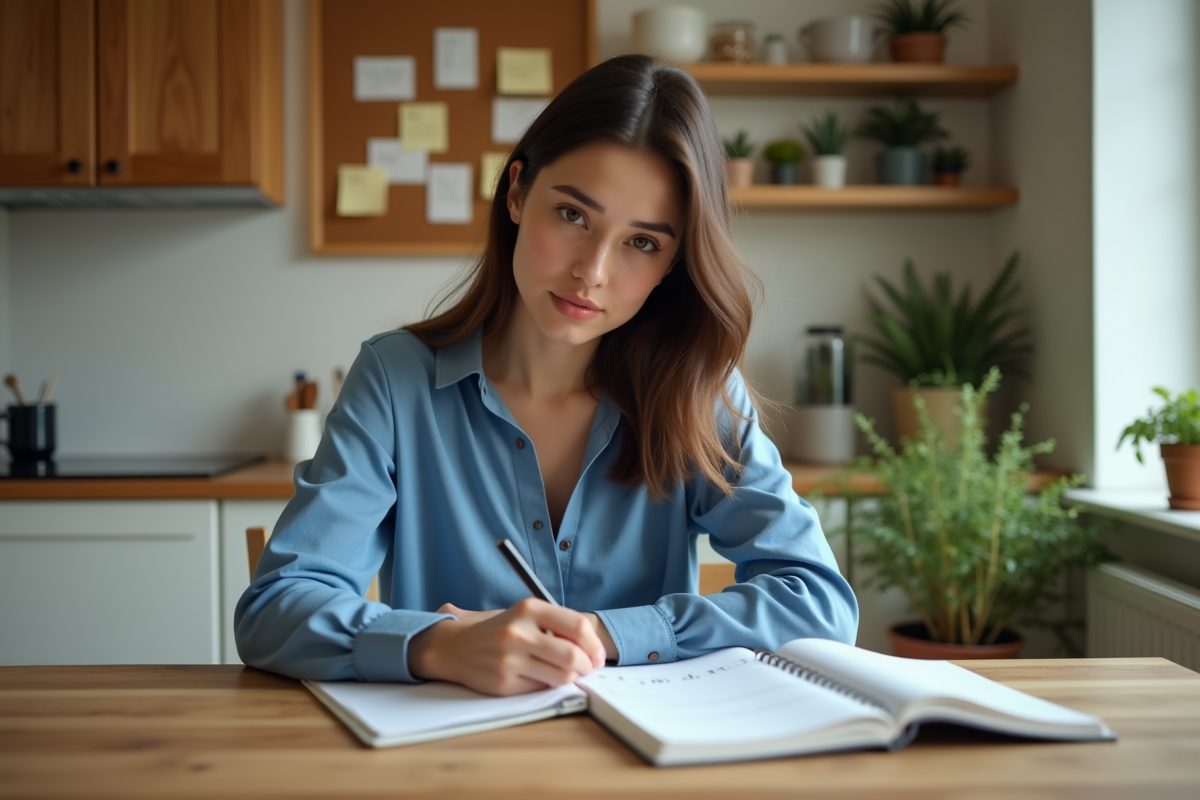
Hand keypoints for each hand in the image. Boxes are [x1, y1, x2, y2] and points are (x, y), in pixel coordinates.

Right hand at [409, 599, 606, 695]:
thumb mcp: (524, 615)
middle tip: (589, 668)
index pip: (577, 626)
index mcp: (528, 609)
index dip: (594, 644)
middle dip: (588, 666)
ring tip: (569, 673)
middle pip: (573, 655)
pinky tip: (543, 678)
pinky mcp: (504, 683)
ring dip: (572, 678)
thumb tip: (592, 644)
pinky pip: (542, 688)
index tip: (597, 654)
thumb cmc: (497, 629)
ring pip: (561, 676)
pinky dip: (549, 685)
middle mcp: (519, 632)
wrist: (453, 646)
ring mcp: (510, 660)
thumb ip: (555, 624)